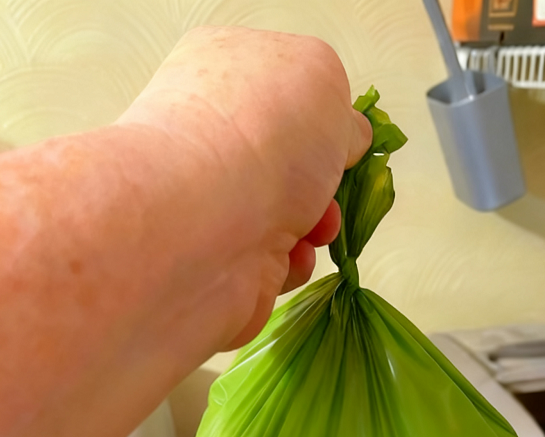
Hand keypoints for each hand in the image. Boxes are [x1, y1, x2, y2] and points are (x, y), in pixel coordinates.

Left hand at [118, 26, 371, 349]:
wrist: (201, 226)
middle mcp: (214, 135)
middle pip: (294, 159)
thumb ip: (339, 102)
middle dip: (326, 177)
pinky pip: (279, 260)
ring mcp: (215, 200)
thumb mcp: (322, 78)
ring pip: (293, 214)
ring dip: (319, 222)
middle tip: (331, 185)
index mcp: (224, 69)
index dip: (324, 114)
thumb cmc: (260, 135)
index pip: (283, 87)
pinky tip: (288, 254)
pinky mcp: (222, 256)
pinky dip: (295, 260)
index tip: (342, 134)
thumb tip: (343, 137)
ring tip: (314, 227)